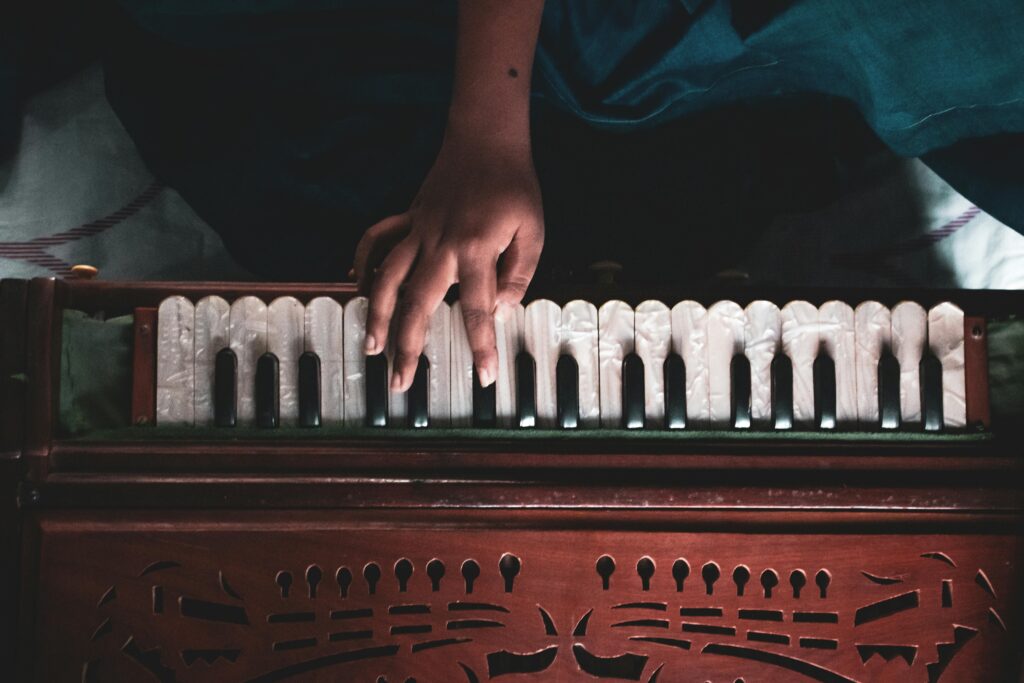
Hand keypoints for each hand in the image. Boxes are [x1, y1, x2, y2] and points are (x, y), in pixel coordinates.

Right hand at [353, 129, 543, 391]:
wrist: (486, 139)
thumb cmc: (514, 186)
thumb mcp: (533, 230)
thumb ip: (520, 273)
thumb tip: (502, 310)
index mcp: (476, 250)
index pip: (478, 310)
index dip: (481, 347)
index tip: (484, 378)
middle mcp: (441, 245)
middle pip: (417, 304)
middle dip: (407, 347)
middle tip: (399, 383)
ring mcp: (418, 231)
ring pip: (386, 277)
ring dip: (376, 314)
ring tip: (371, 346)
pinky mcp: (407, 218)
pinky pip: (376, 240)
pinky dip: (362, 262)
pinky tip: (357, 286)